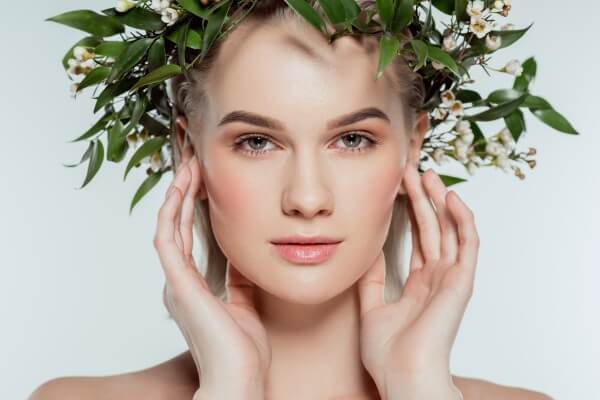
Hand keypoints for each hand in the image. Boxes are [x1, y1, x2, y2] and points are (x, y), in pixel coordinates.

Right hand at [153, 147, 270, 397]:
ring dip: (176, 194)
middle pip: (173, 225)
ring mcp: (175, 282)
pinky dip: (172, 212)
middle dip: (182, 192)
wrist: (238, 380)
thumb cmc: (242, 353)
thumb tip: (244, 259)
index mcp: (192, 287)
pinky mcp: (178, 284)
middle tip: (192, 163)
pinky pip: (168, 239)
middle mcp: (178, 282)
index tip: (204, 183)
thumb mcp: (245, 306)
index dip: (191, 208)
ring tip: (188, 164)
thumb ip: (239, 282)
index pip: (187, 237)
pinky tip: (182, 188)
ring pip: (167, 226)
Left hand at [358, 163, 478, 398]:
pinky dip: (462, 220)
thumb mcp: (371, 307)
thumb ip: (372, 279)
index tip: (399, 188)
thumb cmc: (387, 353)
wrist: (401, 375)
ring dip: (440, 201)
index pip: (418, 239)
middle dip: (423, 198)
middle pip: (432, 229)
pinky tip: (451, 198)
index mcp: (419, 284)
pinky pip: (467, 245)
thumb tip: (368, 252)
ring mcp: (451, 279)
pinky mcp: (461, 282)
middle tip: (412, 171)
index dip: (411, 213)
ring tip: (427, 174)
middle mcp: (437, 278)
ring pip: (449, 230)